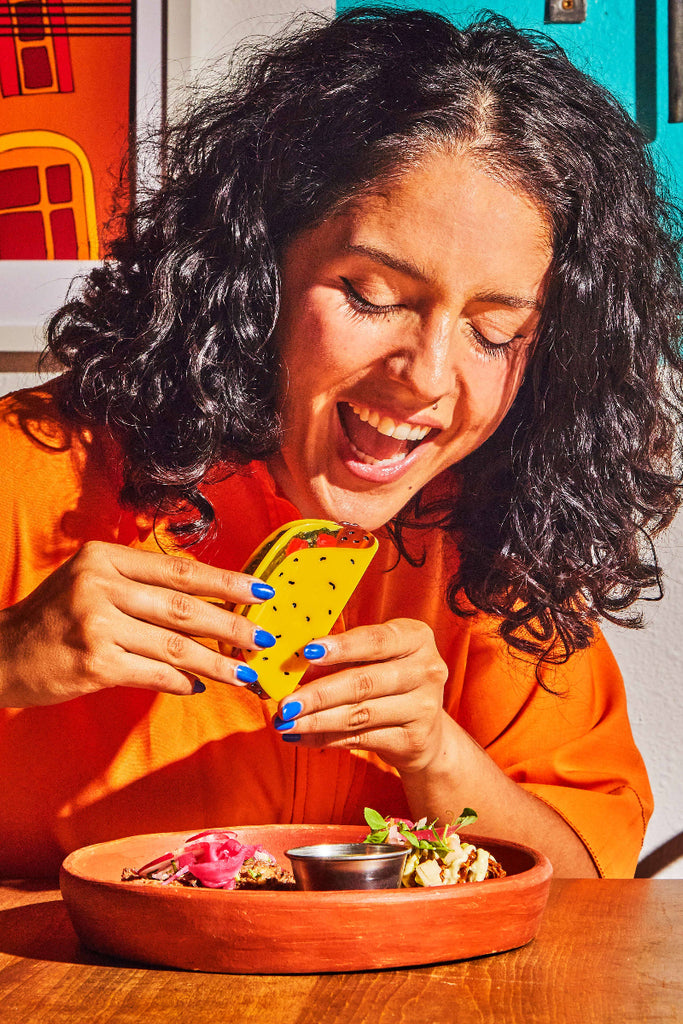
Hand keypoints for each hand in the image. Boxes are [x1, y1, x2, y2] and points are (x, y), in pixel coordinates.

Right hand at [0, 540, 276, 706]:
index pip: (180, 570)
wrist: (0, 654)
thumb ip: (142, 587)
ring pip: (174, 645)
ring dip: (217, 662)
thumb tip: (209, 605)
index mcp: (106, 558)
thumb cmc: (55, 618)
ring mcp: (95, 624)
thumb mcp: (92, 584)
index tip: (263, 592)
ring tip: (247, 673)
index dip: (227, 582)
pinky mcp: (92, 663)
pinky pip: (151, 674)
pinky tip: (200, 686)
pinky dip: (180, 682)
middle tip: (266, 637)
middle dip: (233, 624)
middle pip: (184, 606)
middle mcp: (100, 585)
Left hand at [273, 618, 448, 773]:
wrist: (427, 730)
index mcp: (416, 637)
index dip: (341, 646)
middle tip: (285, 702)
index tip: (308, 652)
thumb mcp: (376, 659)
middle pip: (364, 682)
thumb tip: (294, 665)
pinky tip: (299, 735)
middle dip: (318, 693)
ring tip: (284, 721)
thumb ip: (342, 657)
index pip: (376, 640)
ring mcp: (424, 707)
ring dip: (316, 720)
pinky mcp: (414, 739)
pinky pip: (360, 738)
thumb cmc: (389, 682)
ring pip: (359, 714)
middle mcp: (427, 670)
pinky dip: (325, 738)